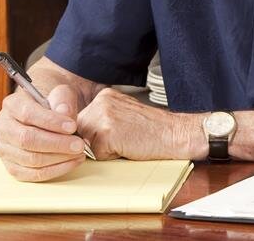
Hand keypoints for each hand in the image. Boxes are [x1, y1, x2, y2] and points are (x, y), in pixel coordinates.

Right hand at [0, 84, 87, 181]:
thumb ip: (63, 99)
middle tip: (79, 145)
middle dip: (57, 143)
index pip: (27, 114)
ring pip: (30, 159)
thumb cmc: (54, 105)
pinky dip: (55, 170)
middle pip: (27, 140)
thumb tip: (64, 112)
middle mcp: (3, 127)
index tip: (73, 126)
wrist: (49, 117)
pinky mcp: (12, 167)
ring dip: (58, 158)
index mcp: (12, 104)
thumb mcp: (62, 94)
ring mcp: (4, 149)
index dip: (51, 121)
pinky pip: (32, 174)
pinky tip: (72, 162)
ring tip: (79, 153)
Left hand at [75, 88, 201, 159]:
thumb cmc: (152, 130)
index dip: (96, 135)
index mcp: (104, 96)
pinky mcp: (106, 133)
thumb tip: (78, 137)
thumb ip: (102, 119)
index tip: (118, 133)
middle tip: (124, 138)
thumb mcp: (123, 115)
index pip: (82, 122)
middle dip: (97, 142)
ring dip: (104, 150)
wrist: (174, 134)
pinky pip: (97, 155)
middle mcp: (100, 102)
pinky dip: (111, 156)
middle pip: (81, 133)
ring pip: (87, 144)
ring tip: (127, 142)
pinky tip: (129, 146)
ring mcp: (102, 116)